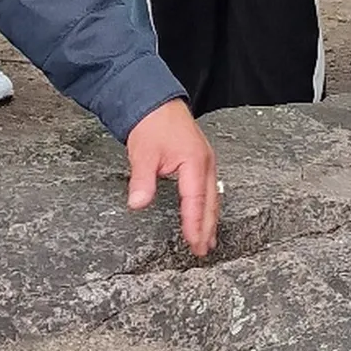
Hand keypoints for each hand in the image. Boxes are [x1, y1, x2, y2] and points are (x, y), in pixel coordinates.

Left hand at [126, 99, 219, 256]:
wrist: (156, 101)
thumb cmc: (152, 124)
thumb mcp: (143, 153)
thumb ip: (143, 181)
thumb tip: (138, 204)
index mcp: (195, 162)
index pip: (196, 201)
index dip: (195, 224)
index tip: (194, 243)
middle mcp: (206, 163)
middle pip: (210, 203)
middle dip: (207, 228)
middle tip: (203, 250)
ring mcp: (206, 161)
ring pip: (212, 197)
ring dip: (210, 219)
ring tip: (207, 240)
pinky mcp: (202, 160)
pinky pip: (209, 188)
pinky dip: (208, 206)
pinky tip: (205, 214)